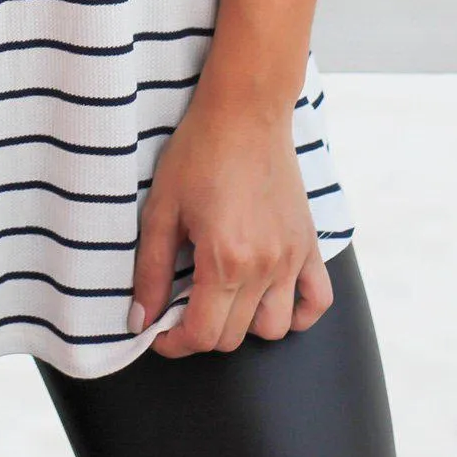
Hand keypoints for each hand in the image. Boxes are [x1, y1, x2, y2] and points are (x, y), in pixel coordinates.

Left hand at [129, 85, 332, 356]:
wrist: (245, 111)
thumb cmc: (199, 152)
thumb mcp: (161, 208)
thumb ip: (149, 269)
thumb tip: (140, 319)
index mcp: (224, 259)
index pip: (203, 335)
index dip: (174, 344)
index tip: (159, 334)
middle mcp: (264, 266)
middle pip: (234, 336)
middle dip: (202, 332)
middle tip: (180, 308)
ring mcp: (292, 258)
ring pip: (274, 328)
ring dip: (245, 325)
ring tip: (222, 298)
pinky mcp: (309, 244)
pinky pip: (317, 302)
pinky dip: (297, 313)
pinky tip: (269, 298)